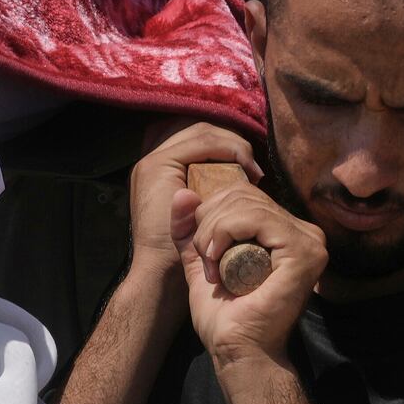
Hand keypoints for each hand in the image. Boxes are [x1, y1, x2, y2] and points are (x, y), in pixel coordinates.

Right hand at [123, 122, 259, 282]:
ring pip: (202, 131)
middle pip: (199, 129)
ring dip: (232, 144)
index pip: (196, 137)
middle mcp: (150, 160)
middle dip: (230, 141)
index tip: (247, 164)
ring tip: (251, 167)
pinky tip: (244, 166)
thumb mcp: (197, 219)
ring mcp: (152, 161)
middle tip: (252, 164)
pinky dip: (227, 149)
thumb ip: (207, 199)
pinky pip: (201, 143)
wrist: (159, 274)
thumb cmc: (181, 254)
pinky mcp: (159, 166)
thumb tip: (242, 181)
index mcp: (158, 170)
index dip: (224, 143)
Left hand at [180, 176, 325, 367]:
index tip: (202, 250)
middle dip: (209, 221)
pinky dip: (226, 233)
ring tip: (211, 264)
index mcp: (286, 230)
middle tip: (205, 259)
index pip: (244, 193)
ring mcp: (309, 240)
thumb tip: (181, 192)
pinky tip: (219, 261)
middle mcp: (304, 231)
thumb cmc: (225, 315)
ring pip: (246, 203)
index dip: (211, 212)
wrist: (236, 350)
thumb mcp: (202, 261)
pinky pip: (256, 217)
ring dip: (213, 231)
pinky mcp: (304, 251)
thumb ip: (191, 228)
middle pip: (243, 193)